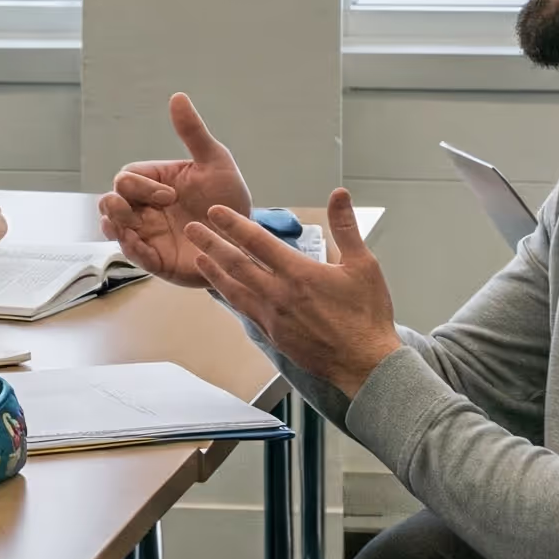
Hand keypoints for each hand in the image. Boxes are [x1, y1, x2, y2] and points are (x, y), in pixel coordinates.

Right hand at [97, 93, 253, 287]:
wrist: (246, 238)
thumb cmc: (228, 197)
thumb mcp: (215, 162)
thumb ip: (193, 132)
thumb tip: (177, 96)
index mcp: (154, 183)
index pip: (127, 179)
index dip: (141, 187)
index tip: (171, 196)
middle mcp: (145, 208)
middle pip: (110, 203)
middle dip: (114, 206)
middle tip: (133, 213)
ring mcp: (148, 234)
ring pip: (114, 230)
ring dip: (114, 228)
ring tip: (125, 231)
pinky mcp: (157, 260)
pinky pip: (133, 256)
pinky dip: (131, 250)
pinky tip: (139, 246)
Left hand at [186, 190, 401, 396]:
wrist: (365, 364)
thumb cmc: (367, 316)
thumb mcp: (363, 265)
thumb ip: (346, 227)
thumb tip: (339, 195)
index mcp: (299, 273)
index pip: (257, 242)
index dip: (233, 224)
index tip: (214, 211)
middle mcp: (279, 294)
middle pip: (236, 263)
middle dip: (211, 243)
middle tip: (191, 228)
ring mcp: (272, 316)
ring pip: (234, 289)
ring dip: (214, 270)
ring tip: (198, 257)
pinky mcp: (272, 334)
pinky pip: (244, 310)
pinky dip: (229, 296)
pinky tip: (222, 290)